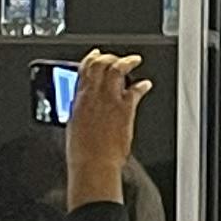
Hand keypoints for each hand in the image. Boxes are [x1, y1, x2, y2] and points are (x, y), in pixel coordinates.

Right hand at [65, 51, 148, 204]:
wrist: (93, 165)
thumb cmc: (82, 152)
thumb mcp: (75, 125)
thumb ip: (82, 110)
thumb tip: (85, 105)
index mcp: (79, 100)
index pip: (84, 70)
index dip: (91, 58)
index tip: (96, 54)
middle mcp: (94, 96)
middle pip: (101, 65)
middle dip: (109, 57)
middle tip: (116, 57)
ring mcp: (110, 101)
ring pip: (117, 70)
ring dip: (126, 62)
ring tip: (134, 60)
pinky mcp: (125, 109)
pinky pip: (136, 90)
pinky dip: (142, 85)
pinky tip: (146, 84)